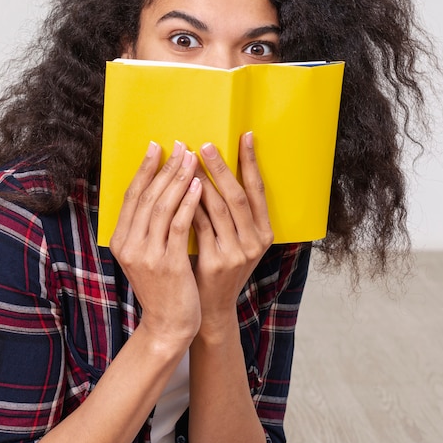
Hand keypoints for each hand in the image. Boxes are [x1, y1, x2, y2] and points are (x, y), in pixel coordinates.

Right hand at [110, 140, 202, 344]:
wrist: (168, 324)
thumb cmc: (163, 286)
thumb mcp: (145, 256)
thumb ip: (146, 228)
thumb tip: (158, 190)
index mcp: (120, 241)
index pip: (131, 196)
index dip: (144, 169)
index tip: (156, 146)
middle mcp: (129, 246)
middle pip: (146, 196)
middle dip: (164, 168)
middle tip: (180, 145)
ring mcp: (147, 255)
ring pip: (162, 206)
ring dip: (178, 178)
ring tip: (192, 157)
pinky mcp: (168, 263)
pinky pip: (179, 224)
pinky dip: (189, 202)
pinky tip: (199, 185)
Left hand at [192, 132, 273, 333]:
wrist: (208, 308)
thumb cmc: (219, 267)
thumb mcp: (236, 241)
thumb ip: (232, 215)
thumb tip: (215, 172)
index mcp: (264, 233)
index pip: (259, 190)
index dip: (251, 162)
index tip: (245, 135)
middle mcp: (255, 243)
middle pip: (238, 196)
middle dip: (221, 167)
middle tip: (205, 144)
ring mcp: (236, 254)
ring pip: (217, 209)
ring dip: (201, 181)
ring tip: (187, 160)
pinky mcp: (215, 262)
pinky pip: (199, 225)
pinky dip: (188, 205)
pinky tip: (178, 189)